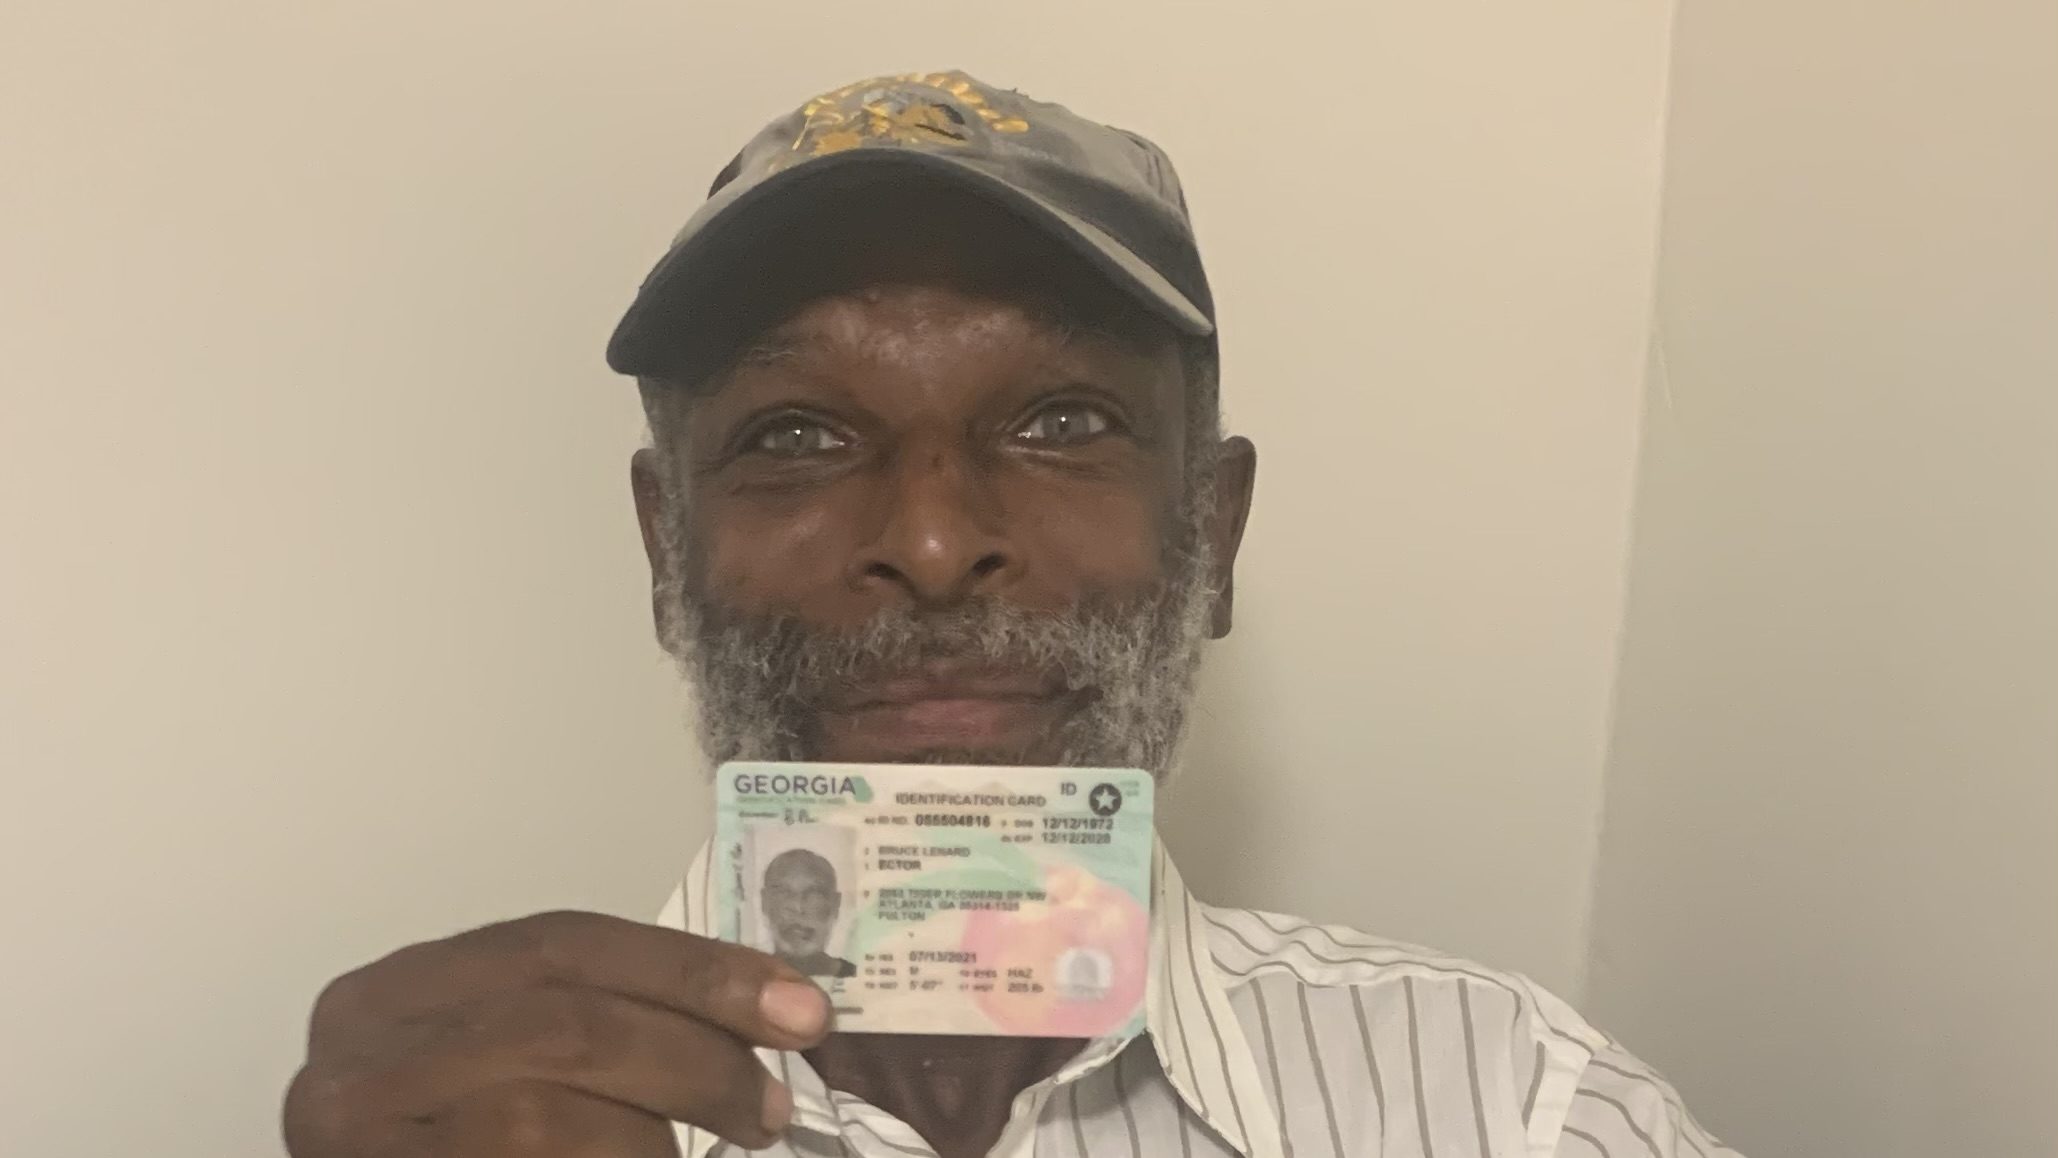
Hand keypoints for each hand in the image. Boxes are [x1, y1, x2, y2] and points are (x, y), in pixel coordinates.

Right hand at [284, 911, 829, 1155]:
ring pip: (540, 1117)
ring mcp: (360, 1141)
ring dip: (652, 1140)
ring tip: (702, 1153)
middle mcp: (362, 1059)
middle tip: (772, 1104)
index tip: (797, 1005)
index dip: (690, 970)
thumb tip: (763, 1011)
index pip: (562, 946)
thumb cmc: (458, 1140)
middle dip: (693, 1056)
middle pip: (560, 1025)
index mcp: (396, 995)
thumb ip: (595, 1028)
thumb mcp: (500, 1062)